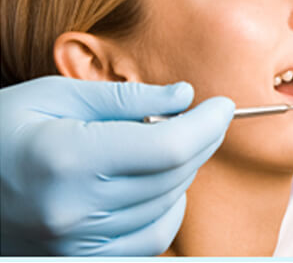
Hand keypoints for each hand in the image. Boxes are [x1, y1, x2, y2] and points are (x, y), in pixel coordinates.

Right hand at [0, 76, 233, 255]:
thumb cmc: (4, 130)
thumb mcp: (55, 95)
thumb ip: (124, 98)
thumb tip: (183, 97)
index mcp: (67, 158)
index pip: (168, 147)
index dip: (207, 124)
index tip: (222, 105)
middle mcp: (75, 208)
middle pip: (174, 175)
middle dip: (202, 141)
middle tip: (203, 118)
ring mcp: (77, 243)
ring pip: (169, 206)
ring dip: (184, 172)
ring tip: (168, 145)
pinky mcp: (80, 260)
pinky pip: (151, 239)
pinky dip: (168, 208)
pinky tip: (158, 183)